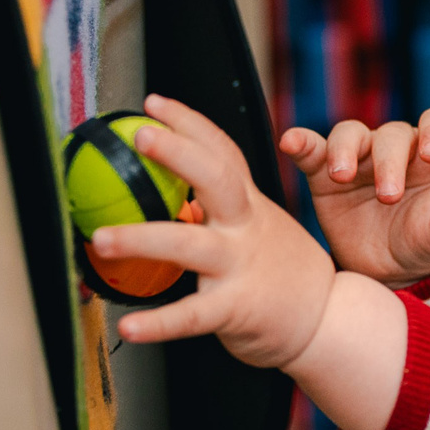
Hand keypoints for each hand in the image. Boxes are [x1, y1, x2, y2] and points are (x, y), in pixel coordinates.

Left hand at [94, 95, 338, 368]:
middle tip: (139, 136)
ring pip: (189, 245)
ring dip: (142, 239)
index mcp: (248, 206)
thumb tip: (171, 199)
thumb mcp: (260, 229)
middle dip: (177, 153)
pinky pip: (193, 316)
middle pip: (216, 178)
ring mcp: (239, 266)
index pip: (222, 152)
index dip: (188, 123)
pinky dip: (159, 323)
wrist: (329, 321)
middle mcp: (244, 228)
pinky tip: (129, 326)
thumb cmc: (284, 275)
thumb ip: (222, 212)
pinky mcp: (237, 309)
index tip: (153, 104)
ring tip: (100, 239)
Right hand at [282, 108, 429, 281]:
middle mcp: (397, 150)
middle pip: (392, 134)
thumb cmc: (424, 243)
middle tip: (388, 197)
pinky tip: (291, 142)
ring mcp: (361, 158)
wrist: (390, 269)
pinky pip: (313, 151)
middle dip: (390, 162)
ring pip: (351, 134)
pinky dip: (302, 143)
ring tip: (343, 176)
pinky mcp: (325, 175)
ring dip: (346, 149)